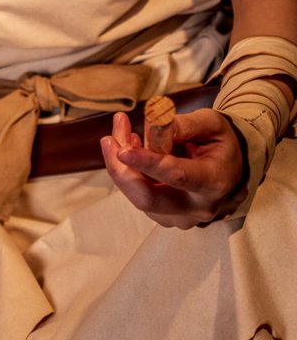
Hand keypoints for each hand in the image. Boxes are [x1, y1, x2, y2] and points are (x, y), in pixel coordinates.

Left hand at [100, 107, 243, 228]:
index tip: (122, 150)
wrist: (230, 168)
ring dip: (121, 165)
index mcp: (213, 181)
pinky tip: (131, 147)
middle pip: (148, 199)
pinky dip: (128, 171)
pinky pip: (139, 195)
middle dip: (121, 170)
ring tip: (123, 130)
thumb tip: (153, 124)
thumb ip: (184, 123)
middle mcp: (197, 207)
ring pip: (138, 197)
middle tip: (109, 138)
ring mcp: (180, 217)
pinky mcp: (165, 217)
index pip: (177, 175)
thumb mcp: (211, 123)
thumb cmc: (219, 142)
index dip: (147, 163)